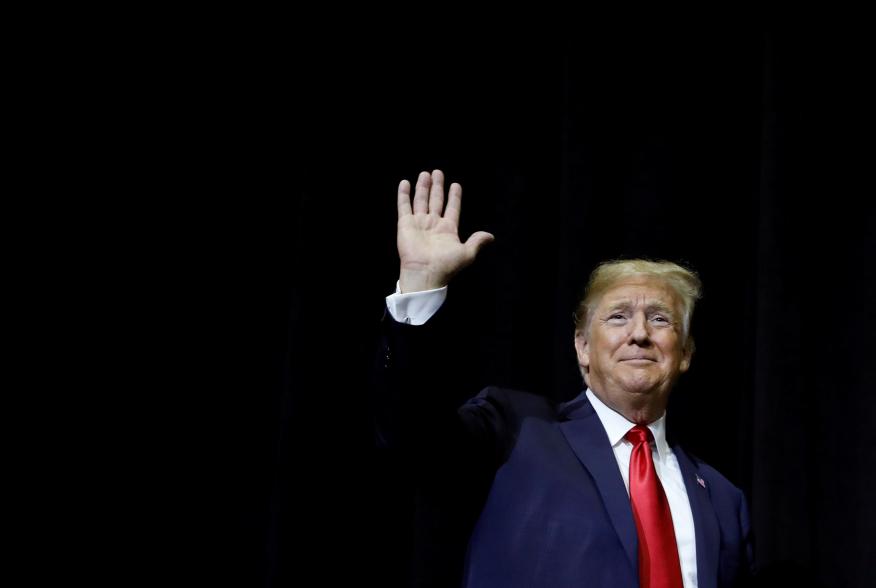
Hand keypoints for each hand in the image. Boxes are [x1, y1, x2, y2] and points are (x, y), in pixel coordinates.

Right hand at [397, 170, 494, 292]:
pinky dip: (404, 195)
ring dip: (423, 187)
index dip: (454, 197)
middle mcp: (433, 224)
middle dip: (437, 187)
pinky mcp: (405, 224)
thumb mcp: (467, 253)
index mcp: (448, 229)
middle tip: (437, 172)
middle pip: (436, 201)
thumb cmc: (446, 265)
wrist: (425, 274)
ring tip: (425, 173)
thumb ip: (477, 242)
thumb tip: (491, 237)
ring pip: (421, 200)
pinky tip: (405, 183)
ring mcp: (419, 223)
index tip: (456, 185)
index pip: (452, 208)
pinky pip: (404, 206)